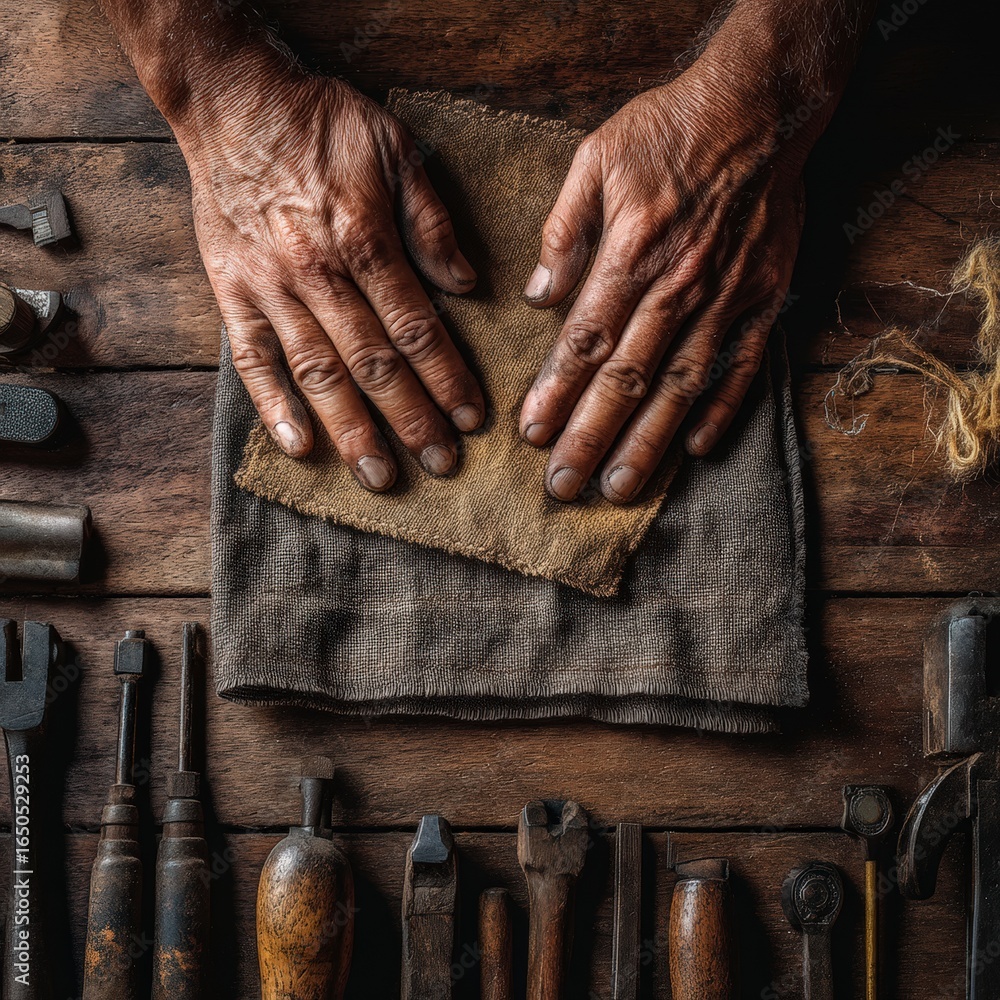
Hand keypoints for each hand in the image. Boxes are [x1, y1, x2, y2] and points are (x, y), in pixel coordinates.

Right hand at [181, 72, 483, 491]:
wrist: (233, 101)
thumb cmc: (322, 123)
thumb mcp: (395, 149)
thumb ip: (431, 220)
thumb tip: (465, 284)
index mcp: (364, 240)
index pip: (416, 327)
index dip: (447, 377)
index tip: (472, 418)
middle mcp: (317, 273)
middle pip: (373, 362)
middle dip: (411, 418)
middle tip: (441, 463)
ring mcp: (270, 288)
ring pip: (317, 373)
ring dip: (351, 429)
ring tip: (379, 476)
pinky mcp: (232, 292)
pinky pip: (253, 359)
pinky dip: (274, 405)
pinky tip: (301, 446)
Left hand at [519, 63, 805, 503]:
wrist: (760, 108)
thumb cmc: (670, 131)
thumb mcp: (597, 159)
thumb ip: (563, 230)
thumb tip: (538, 294)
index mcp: (631, 255)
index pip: (585, 341)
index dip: (557, 392)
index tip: (533, 435)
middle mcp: (678, 288)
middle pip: (627, 379)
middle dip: (591, 437)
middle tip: (564, 487)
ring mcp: (726, 300)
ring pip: (679, 386)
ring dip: (648, 442)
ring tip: (620, 488)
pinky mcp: (764, 301)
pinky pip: (742, 366)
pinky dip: (721, 409)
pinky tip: (697, 448)